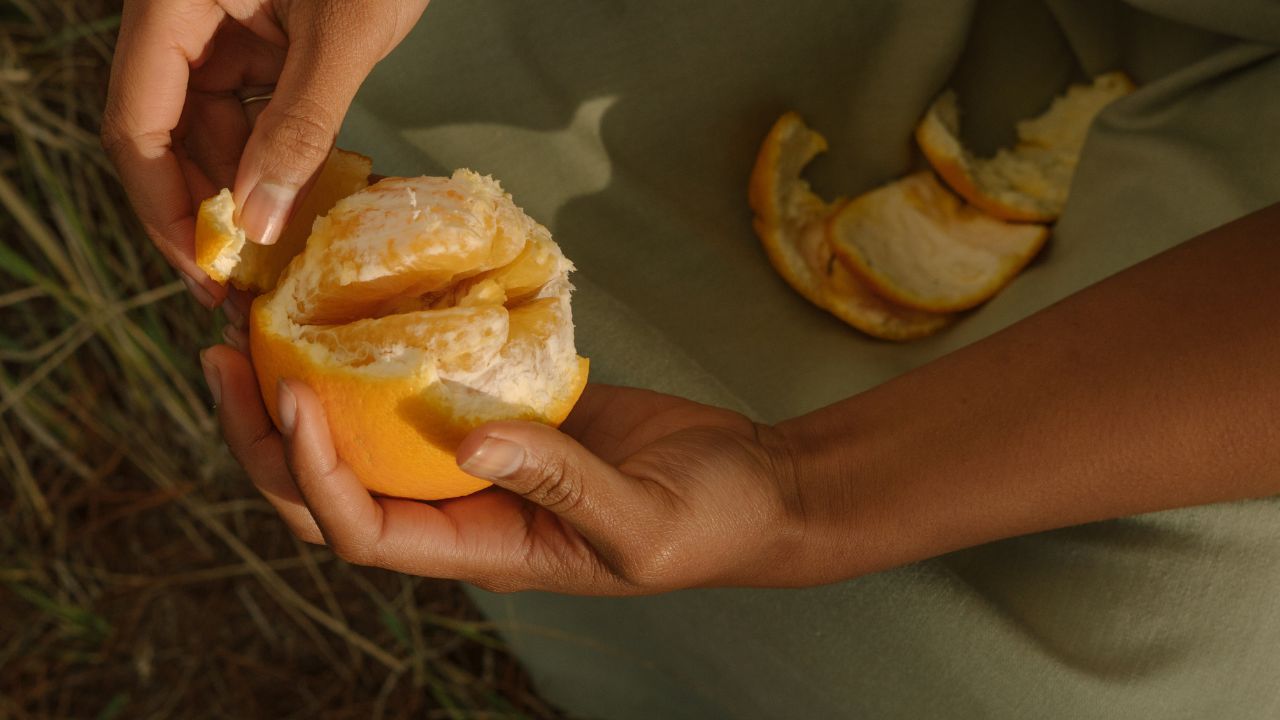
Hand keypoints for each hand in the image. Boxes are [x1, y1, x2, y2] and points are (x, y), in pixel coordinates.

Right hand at [102, 0, 428, 309]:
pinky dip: (277, 153)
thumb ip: (299, 128)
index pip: (138, 124)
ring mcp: (227, 26)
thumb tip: (257, 223)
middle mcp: (187, 18)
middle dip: (208, 205)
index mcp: (175, 5)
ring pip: (215, 127)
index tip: (204, 271)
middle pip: (171, 131)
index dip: (164, 205)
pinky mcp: (267, 35)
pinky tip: (304, 195)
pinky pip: (255, 107)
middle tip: (248, 277)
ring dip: (247, 186)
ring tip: (284, 248)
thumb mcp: (344, 38)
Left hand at [199, 344, 803, 594]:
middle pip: (330, 486)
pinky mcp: (501, 407)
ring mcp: (475, 456)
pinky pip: (420, 383)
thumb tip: (469, 439)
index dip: (312, 475)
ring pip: (361, 433)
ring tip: (259, 313)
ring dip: (303, 380)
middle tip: (225, 349)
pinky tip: (361, 290)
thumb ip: (560, 485)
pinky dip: (380, 345)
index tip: (293, 395)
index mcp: (483, 552)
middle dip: (267, 430)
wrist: (750, 484)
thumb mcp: (641, 519)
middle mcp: (461, 509)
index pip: (363, 530)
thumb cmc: (706, 519)